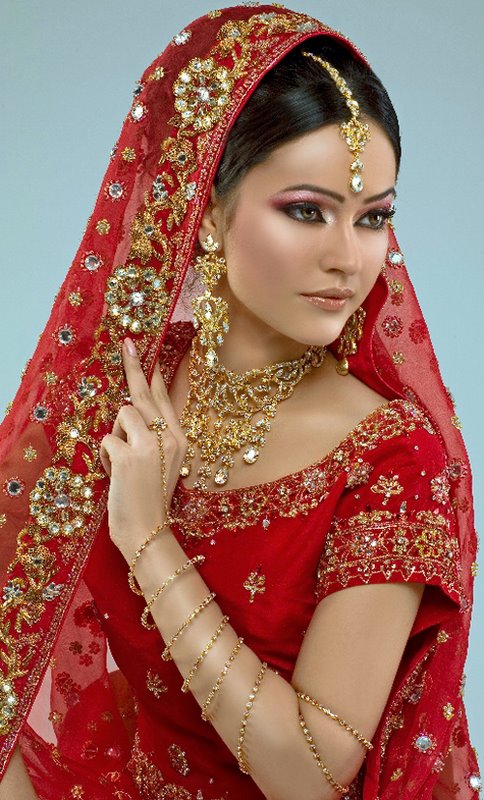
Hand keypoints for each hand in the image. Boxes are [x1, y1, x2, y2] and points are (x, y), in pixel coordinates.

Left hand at [99, 337, 186, 561]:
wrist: (149, 531)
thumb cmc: (151, 499)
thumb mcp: (164, 465)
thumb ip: (154, 438)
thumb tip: (133, 409)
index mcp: (179, 439)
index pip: (165, 400)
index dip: (156, 376)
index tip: (150, 357)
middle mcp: (168, 437)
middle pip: (145, 393)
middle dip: (134, 367)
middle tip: (127, 344)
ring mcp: (150, 445)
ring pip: (122, 415)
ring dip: (115, 436)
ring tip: (122, 462)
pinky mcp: (129, 456)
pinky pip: (106, 440)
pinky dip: (105, 457)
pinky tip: (115, 474)